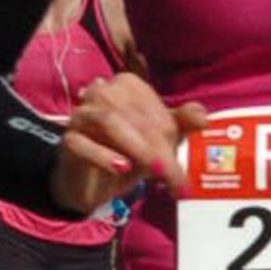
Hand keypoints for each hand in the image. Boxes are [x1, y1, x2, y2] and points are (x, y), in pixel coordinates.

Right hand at [51, 75, 205, 216]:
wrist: (91, 183)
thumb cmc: (127, 154)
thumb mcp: (159, 142)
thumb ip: (181, 126)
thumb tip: (202, 117)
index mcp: (127, 86)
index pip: (154, 109)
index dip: (169, 137)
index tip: (178, 165)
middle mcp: (102, 92)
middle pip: (135, 116)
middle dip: (159, 150)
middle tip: (174, 181)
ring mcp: (81, 114)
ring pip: (109, 122)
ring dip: (137, 150)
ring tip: (155, 175)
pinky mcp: (68, 140)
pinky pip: (82, 143)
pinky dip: (103, 156)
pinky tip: (122, 168)